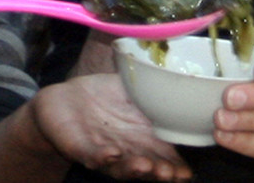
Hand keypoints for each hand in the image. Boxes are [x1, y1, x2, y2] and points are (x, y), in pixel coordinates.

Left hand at [31, 73, 190, 181]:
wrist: (66, 99)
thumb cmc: (105, 97)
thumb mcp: (135, 93)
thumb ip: (156, 92)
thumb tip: (181, 79)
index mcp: (144, 140)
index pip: (163, 158)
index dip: (175, 167)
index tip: (187, 172)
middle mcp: (127, 151)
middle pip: (146, 168)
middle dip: (159, 172)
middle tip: (171, 173)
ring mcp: (104, 151)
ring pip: (120, 166)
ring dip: (134, 168)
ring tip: (146, 166)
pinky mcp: (80, 147)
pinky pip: (91, 154)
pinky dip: (101, 156)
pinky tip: (111, 153)